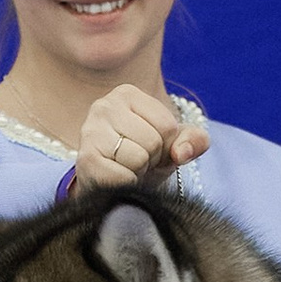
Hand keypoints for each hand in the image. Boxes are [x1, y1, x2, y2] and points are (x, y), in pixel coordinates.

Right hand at [74, 85, 210, 191]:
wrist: (109, 187)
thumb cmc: (143, 159)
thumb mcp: (173, 145)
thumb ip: (194, 140)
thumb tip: (182, 153)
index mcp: (126, 94)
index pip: (168, 125)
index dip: (166, 145)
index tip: (150, 147)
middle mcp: (104, 106)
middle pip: (153, 141)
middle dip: (152, 158)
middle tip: (137, 161)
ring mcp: (91, 132)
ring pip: (139, 158)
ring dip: (139, 172)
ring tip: (126, 168)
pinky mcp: (86, 160)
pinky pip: (124, 177)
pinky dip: (127, 184)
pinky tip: (116, 179)